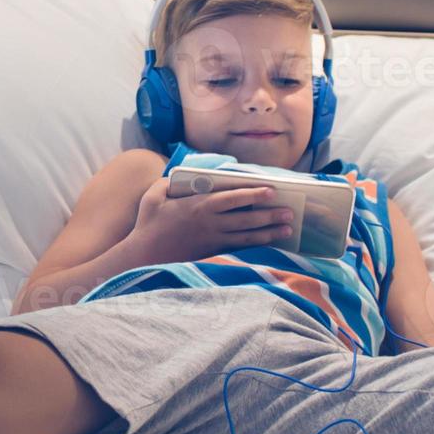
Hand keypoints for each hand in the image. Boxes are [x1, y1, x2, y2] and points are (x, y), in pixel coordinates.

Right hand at [128, 177, 293, 265]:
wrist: (143, 256)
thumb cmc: (147, 225)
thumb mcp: (153, 196)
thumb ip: (167, 183)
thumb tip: (179, 176)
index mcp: (198, 206)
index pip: (233, 199)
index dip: (254, 195)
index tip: (271, 191)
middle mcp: (209, 224)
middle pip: (246, 219)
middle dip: (269, 215)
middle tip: (290, 212)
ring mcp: (212, 241)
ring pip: (246, 236)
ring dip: (268, 233)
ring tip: (287, 229)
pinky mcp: (211, 254)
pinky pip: (238, 250)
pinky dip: (255, 247)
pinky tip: (268, 244)